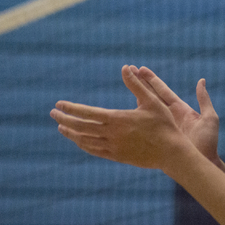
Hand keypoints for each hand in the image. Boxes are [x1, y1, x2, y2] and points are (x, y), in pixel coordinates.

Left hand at [50, 65, 184, 168]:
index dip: (72, 108)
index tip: (59, 104)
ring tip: (61, 127)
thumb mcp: (152, 101)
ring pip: (85, 141)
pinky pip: (94, 151)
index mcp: (118, 119)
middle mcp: (112, 135)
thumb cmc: (164, 124)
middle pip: (81, 128)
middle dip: (65, 120)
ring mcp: (113, 148)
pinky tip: (78, 140)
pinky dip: (83, 145)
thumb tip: (125, 67)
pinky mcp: (117, 157)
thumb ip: (136, 84)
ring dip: (71, 133)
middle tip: (53, 114)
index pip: (88, 113)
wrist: (171, 152)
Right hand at [128, 66, 220, 164]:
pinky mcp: (157, 137)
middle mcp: (169, 115)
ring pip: (146, 108)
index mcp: (180, 109)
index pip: (163, 91)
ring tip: (125, 85)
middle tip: (129, 70)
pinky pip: (144, 125)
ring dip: (135, 97)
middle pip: (152, 96)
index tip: (141, 69)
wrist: (202, 163)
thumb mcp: (210, 118)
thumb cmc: (209, 142)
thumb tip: (201, 80)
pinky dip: (134, 117)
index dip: (152, 80)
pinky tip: (124, 111)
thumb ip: (204, 99)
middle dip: (141, 83)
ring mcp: (162, 126)